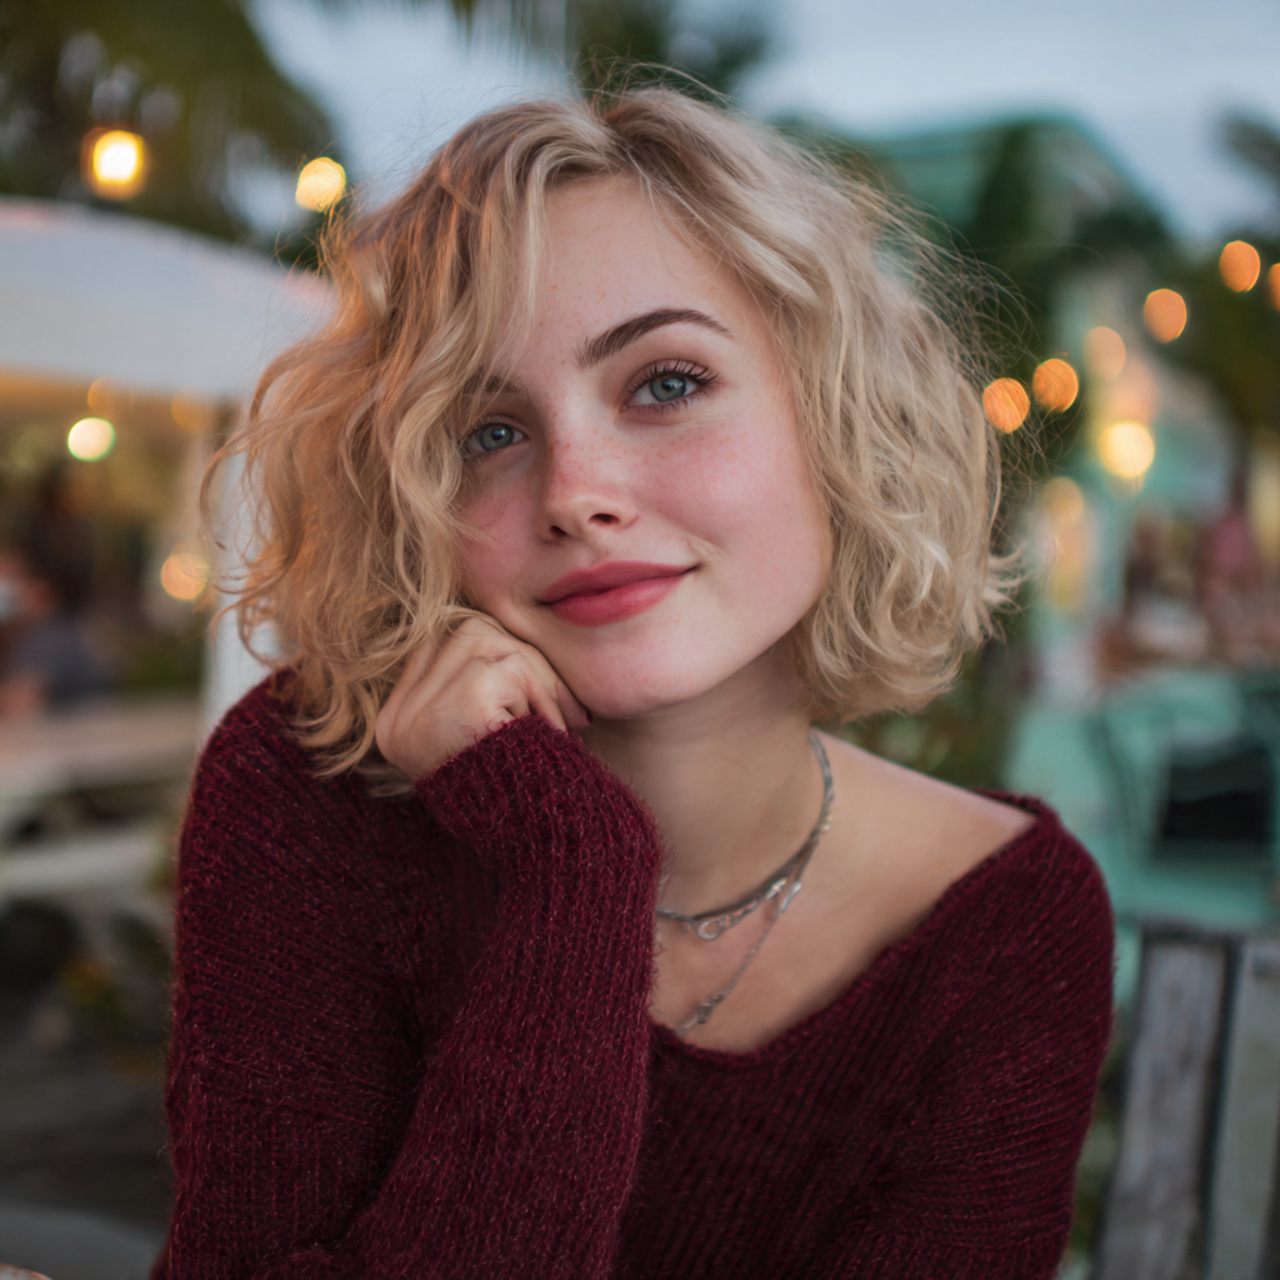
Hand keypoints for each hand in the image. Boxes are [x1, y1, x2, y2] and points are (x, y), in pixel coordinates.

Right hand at [376, 616, 588, 781]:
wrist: (541, 852)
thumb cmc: (521, 798)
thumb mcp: (482, 743)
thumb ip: (476, 690)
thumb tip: (503, 636)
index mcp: (394, 726)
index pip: (437, 646)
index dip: (493, 652)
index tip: (537, 688)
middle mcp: (399, 718)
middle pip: (463, 634)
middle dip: (520, 657)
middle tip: (565, 704)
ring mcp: (423, 712)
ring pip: (488, 642)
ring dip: (536, 676)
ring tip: (558, 723)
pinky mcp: (462, 706)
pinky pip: (510, 666)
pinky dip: (542, 692)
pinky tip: (554, 731)